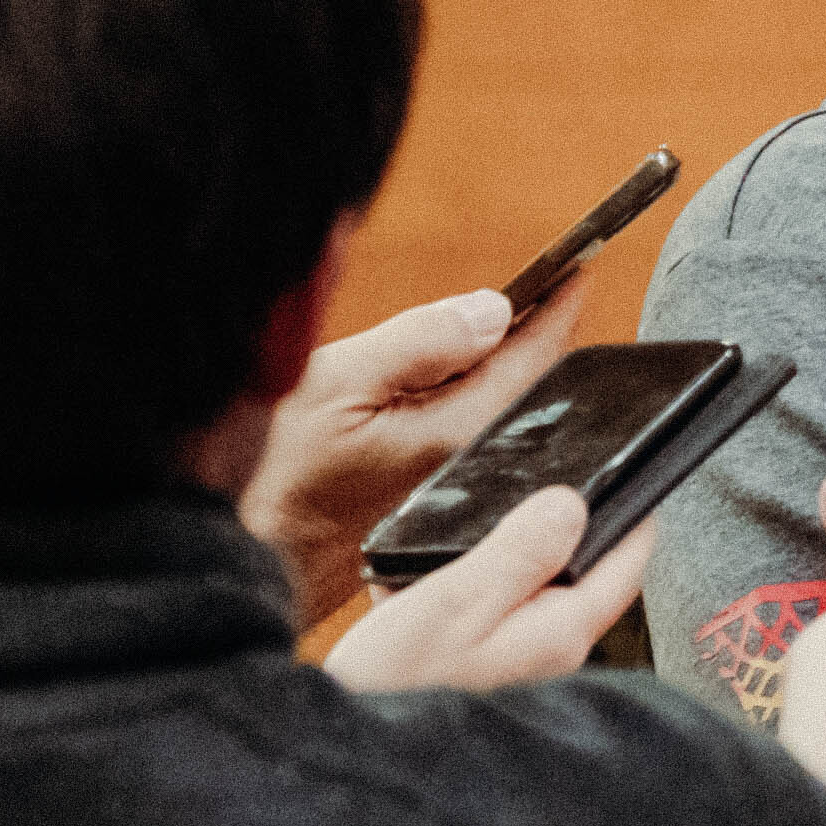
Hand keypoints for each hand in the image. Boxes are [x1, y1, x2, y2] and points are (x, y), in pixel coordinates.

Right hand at [243, 285, 592, 622]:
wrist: (247, 556)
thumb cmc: (277, 471)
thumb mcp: (340, 383)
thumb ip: (421, 343)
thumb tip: (492, 309)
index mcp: (459, 434)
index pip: (535, 360)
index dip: (558, 308)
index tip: (578, 269)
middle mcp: (474, 470)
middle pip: (531, 390)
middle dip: (540, 336)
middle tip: (548, 286)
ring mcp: (459, 494)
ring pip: (506, 418)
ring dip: (511, 370)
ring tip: (508, 325)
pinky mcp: (436, 509)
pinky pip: (479, 442)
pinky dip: (482, 403)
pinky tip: (460, 387)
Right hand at [318, 486, 645, 697]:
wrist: (352, 750)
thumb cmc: (395, 685)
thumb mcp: (455, 601)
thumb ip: (518, 553)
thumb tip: (572, 507)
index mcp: (560, 633)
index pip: (628, 563)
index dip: (631, 512)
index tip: (624, 474)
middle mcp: (554, 655)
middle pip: (582, 572)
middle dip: (555, 531)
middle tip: (522, 494)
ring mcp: (524, 667)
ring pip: (533, 589)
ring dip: (502, 559)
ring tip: (454, 546)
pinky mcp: (490, 672)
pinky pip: (494, 613)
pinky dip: (468, 590)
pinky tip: (423, 588)